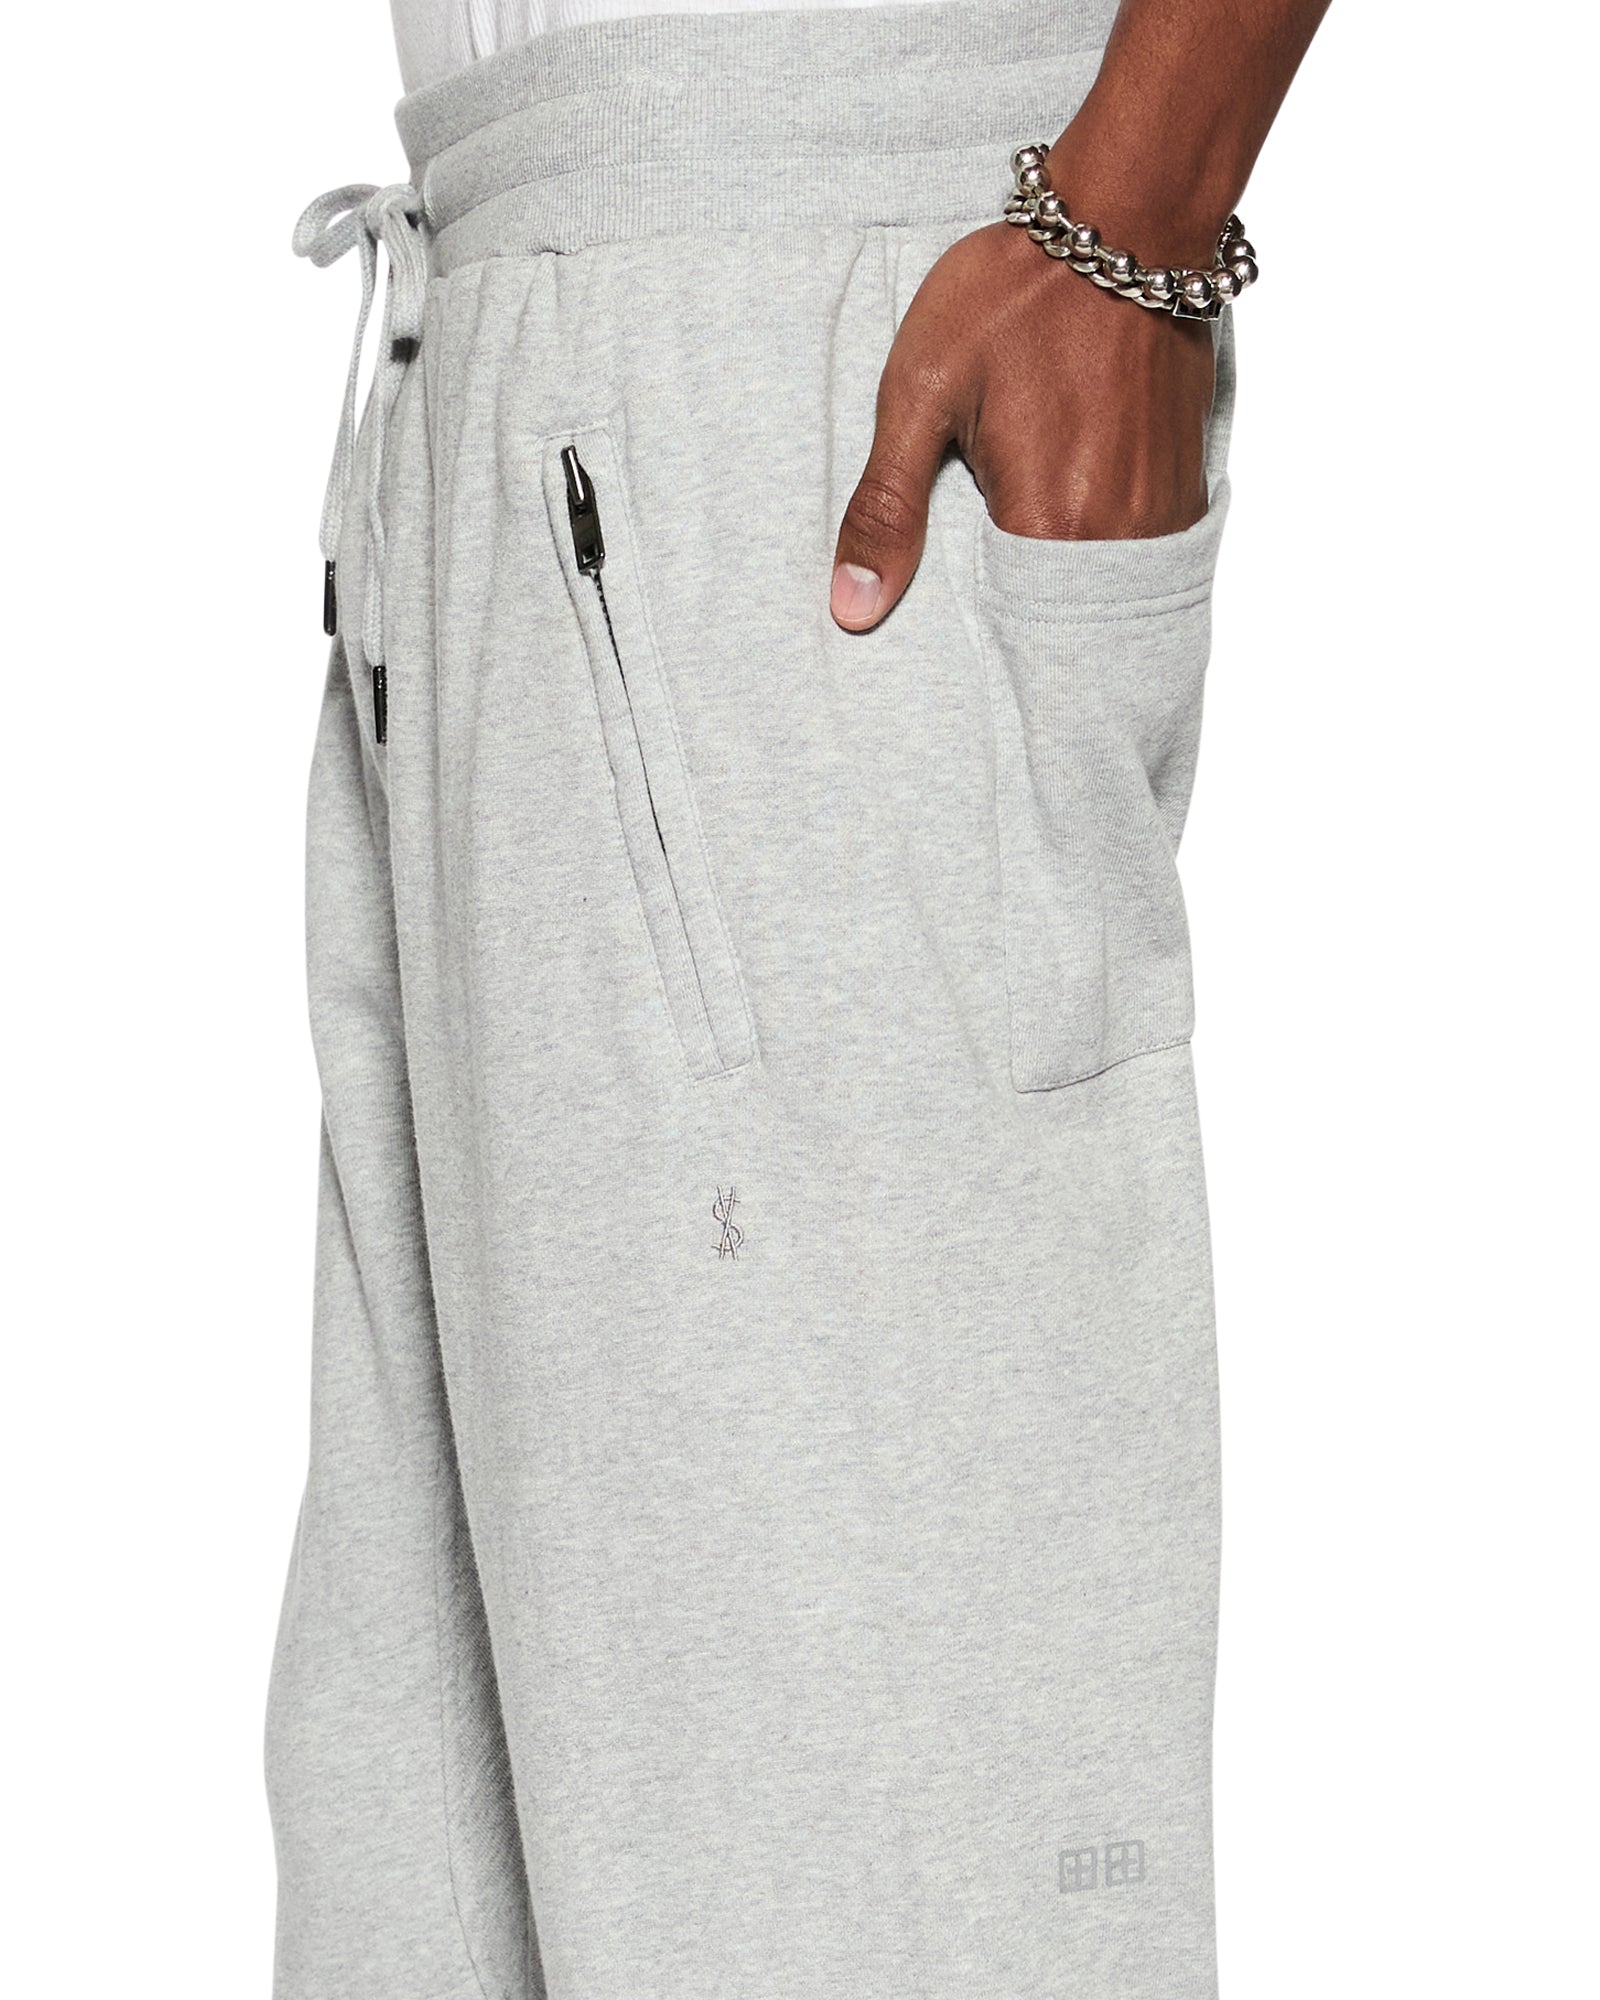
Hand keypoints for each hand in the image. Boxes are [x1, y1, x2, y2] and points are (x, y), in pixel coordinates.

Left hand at [830, 220, 1215, 630]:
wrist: (1126, 214)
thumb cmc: (1015, 296)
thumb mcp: (921, 393)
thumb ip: (886, 510)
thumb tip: (853, 610)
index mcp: (1048, 523)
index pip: (1010, 629)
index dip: (982, 633)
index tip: (962, 617)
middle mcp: (1120, 531)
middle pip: (1060, 612)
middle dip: (1022, 607)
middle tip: (996, 556)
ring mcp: (1164, 506)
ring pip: (1104, 584)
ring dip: (1065, 575)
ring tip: (1033, 529)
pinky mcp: (1188, 475)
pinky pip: (1143, 546)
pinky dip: (1104, 542)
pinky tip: (1075, 502)